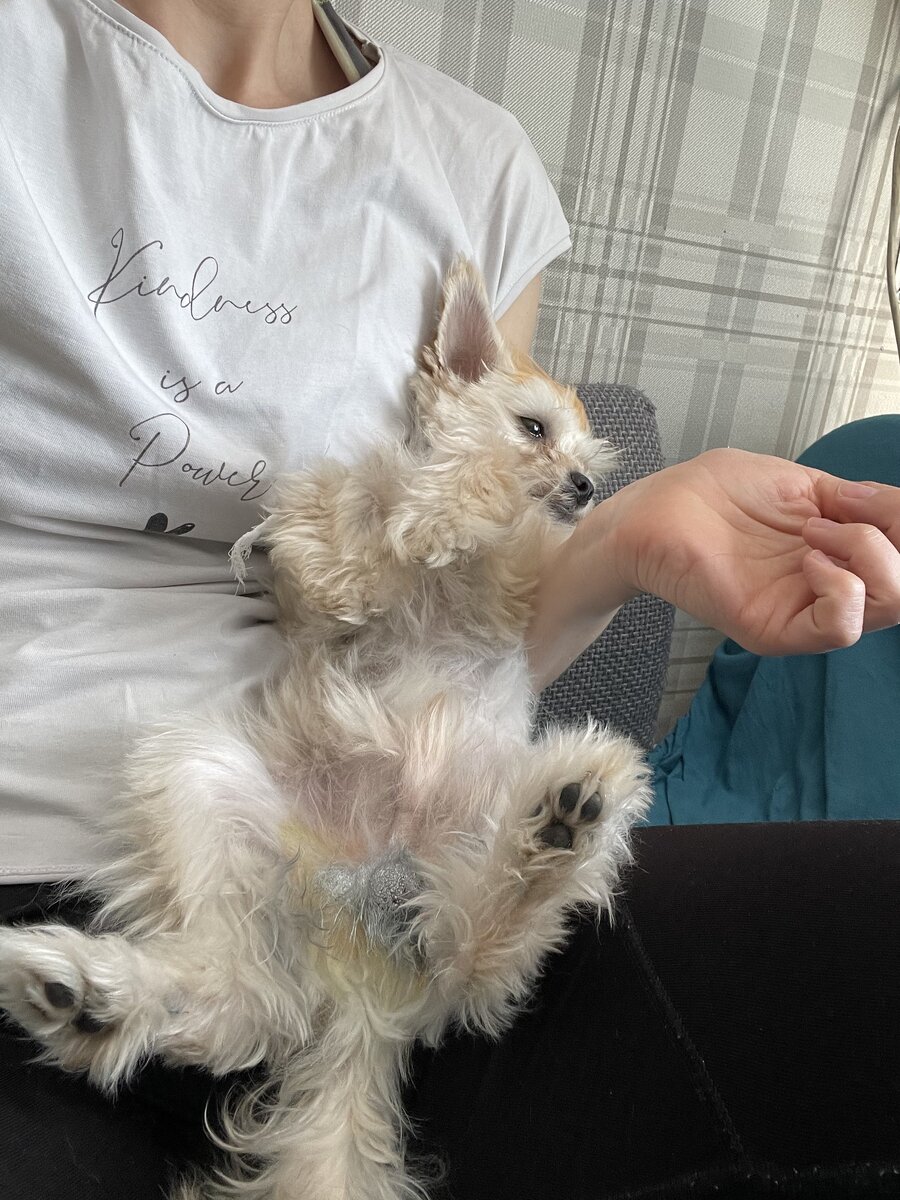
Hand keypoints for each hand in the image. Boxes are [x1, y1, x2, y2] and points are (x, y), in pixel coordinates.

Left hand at [601, 448, 899, 654]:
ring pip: (887, 607)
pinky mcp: (773, 629)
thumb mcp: (800, 484)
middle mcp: (828, 588)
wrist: (654, 510)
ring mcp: (802, 611)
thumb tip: (889, 509)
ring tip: (814, 534)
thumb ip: (851, 501)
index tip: (859, 496)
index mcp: (838, 553)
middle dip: (891, 539)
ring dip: (866, 554)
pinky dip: (841, 587)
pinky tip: (808, 560)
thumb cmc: (712, 494)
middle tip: (836, 516)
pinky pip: (839, 628)